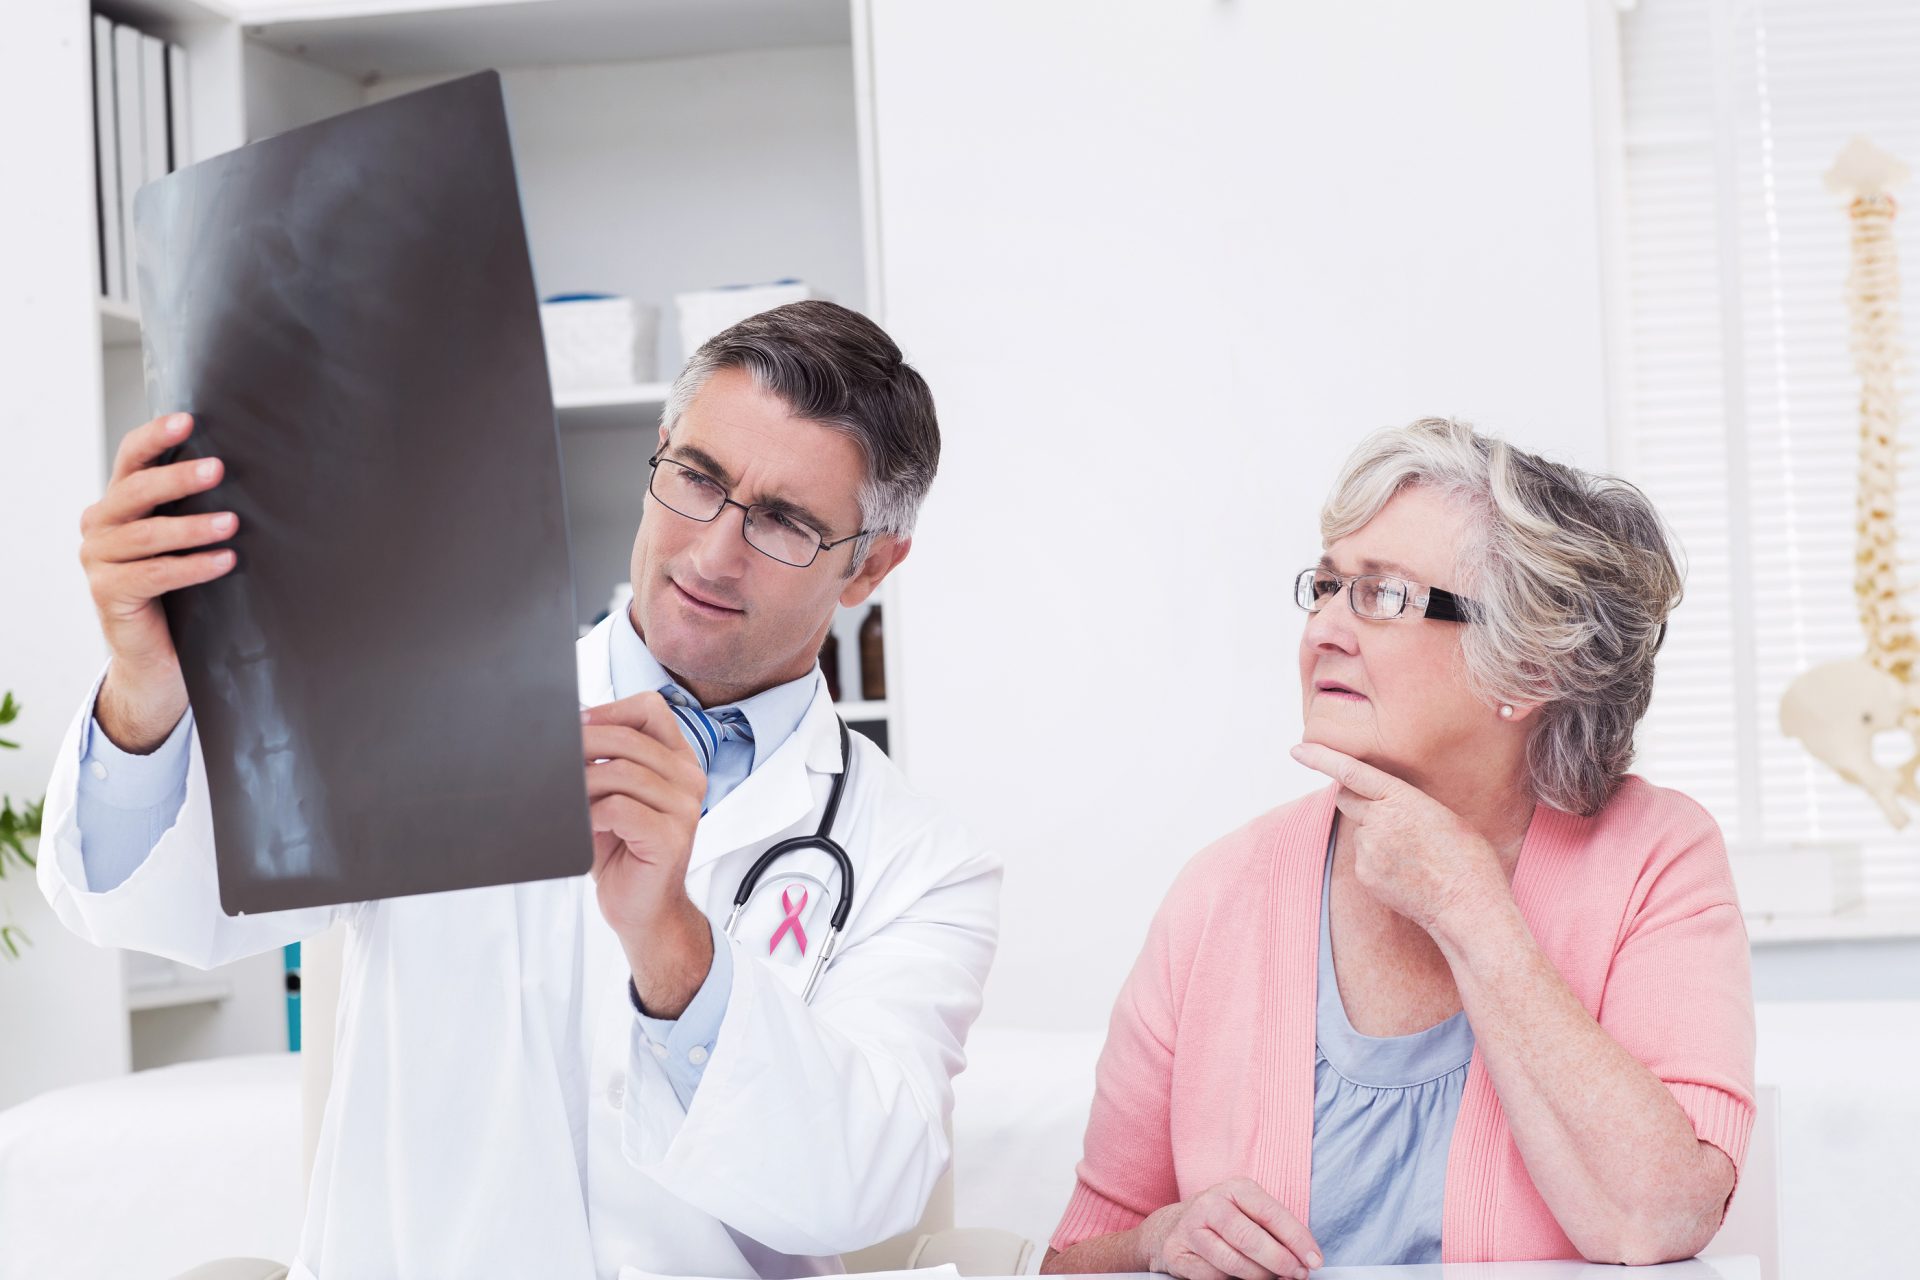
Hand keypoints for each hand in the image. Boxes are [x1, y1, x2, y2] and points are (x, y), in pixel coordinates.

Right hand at [78, 413, 234, 751]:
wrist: (158, 656)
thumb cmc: (181, 590)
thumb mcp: (186, 541)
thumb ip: (198, 508)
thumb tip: (257, 472)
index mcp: (118, 502)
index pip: (131, 458)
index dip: (156, 437)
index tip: (187, 420)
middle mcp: (99, 525)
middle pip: (135, 491)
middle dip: (177, 478)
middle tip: (217, 469)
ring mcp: (98, 560)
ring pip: (146, 535)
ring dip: (192, 527)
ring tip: (232, 523)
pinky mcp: (108, 593)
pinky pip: (153, 575)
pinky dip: (191, 567)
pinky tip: (224, 561)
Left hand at [582, 691, 711, 1012]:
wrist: (643, 910)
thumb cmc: (625, 852)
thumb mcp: (614, 797)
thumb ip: (603, 764)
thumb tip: (565, 734)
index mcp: (679, 762)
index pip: (651, 709)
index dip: (610, 710)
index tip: (578, 726)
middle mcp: (689, 779)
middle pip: (630, 739)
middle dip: (584, 747)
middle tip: (555, 762)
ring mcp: (684, 808)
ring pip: (624, 772)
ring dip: (584, 784)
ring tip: (566, 799)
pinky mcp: (671, 837)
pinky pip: (620, 808)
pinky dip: (592, 813)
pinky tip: (584, 825)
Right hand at [1137, 1178, 1321, 1279]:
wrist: (1172, 1228)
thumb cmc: (1224, 1223)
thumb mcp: (1249, 1214)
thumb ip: (1274, 1232)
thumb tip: (1302, 1260)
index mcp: (1235, 1189)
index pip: (1271, 1213)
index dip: (1296, 1239)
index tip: (1314, 1261)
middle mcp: (1210, 1204)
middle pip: (1249, 1238)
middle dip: (1279, 1261)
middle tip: (1296, 1275)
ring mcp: (1190, 1229)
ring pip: (1231, 1262)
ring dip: (1258, 1277)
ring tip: (1270, 1278)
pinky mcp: (1177, 1254)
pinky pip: (1212, 1277)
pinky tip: (1239, 1278)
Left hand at [1289, 741, 1508, 935]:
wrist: (1468, 905)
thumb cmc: (1466, 857)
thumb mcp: (1440, 814)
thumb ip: (1403, 802)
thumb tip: (1381, 806)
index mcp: (1401, 798)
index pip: (1351, 771)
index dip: (1321, 758)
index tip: (1297, 750)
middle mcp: (1378, 821)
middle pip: (1346, 798)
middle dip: (1355, 798)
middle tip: (1386, 813)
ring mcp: (1368, 849)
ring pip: (1360, 832)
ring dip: (1376, 836)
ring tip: (1413, 855)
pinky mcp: (1364, 874)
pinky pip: (1364, 859)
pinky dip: (1379, 862)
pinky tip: (1407, 874)